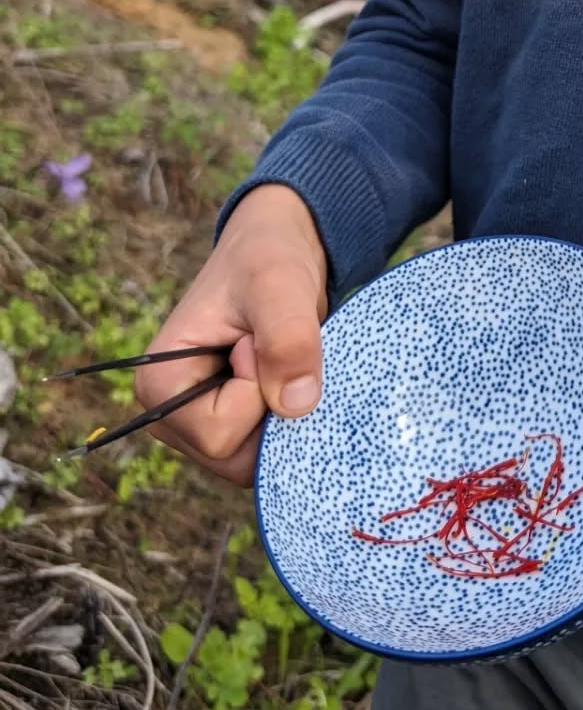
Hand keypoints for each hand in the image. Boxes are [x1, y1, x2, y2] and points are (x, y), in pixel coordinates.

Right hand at [135, 185, 327, 485]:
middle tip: (268, 349)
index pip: (220, 436)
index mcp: (159, 386)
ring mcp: (201, 426)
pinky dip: (294, 414)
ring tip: (278, 357)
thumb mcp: (281, 286)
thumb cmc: (270, 259)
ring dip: (287, 408)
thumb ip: (288, 339)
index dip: (255, 389)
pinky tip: (290, 372)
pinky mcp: (233, 426)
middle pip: (240, 460)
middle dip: (273, 405)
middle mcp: (171, 417)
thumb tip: (297, 406)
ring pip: (260, 459)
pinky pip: (273, 448)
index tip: (252, 341)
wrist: (279, 249)